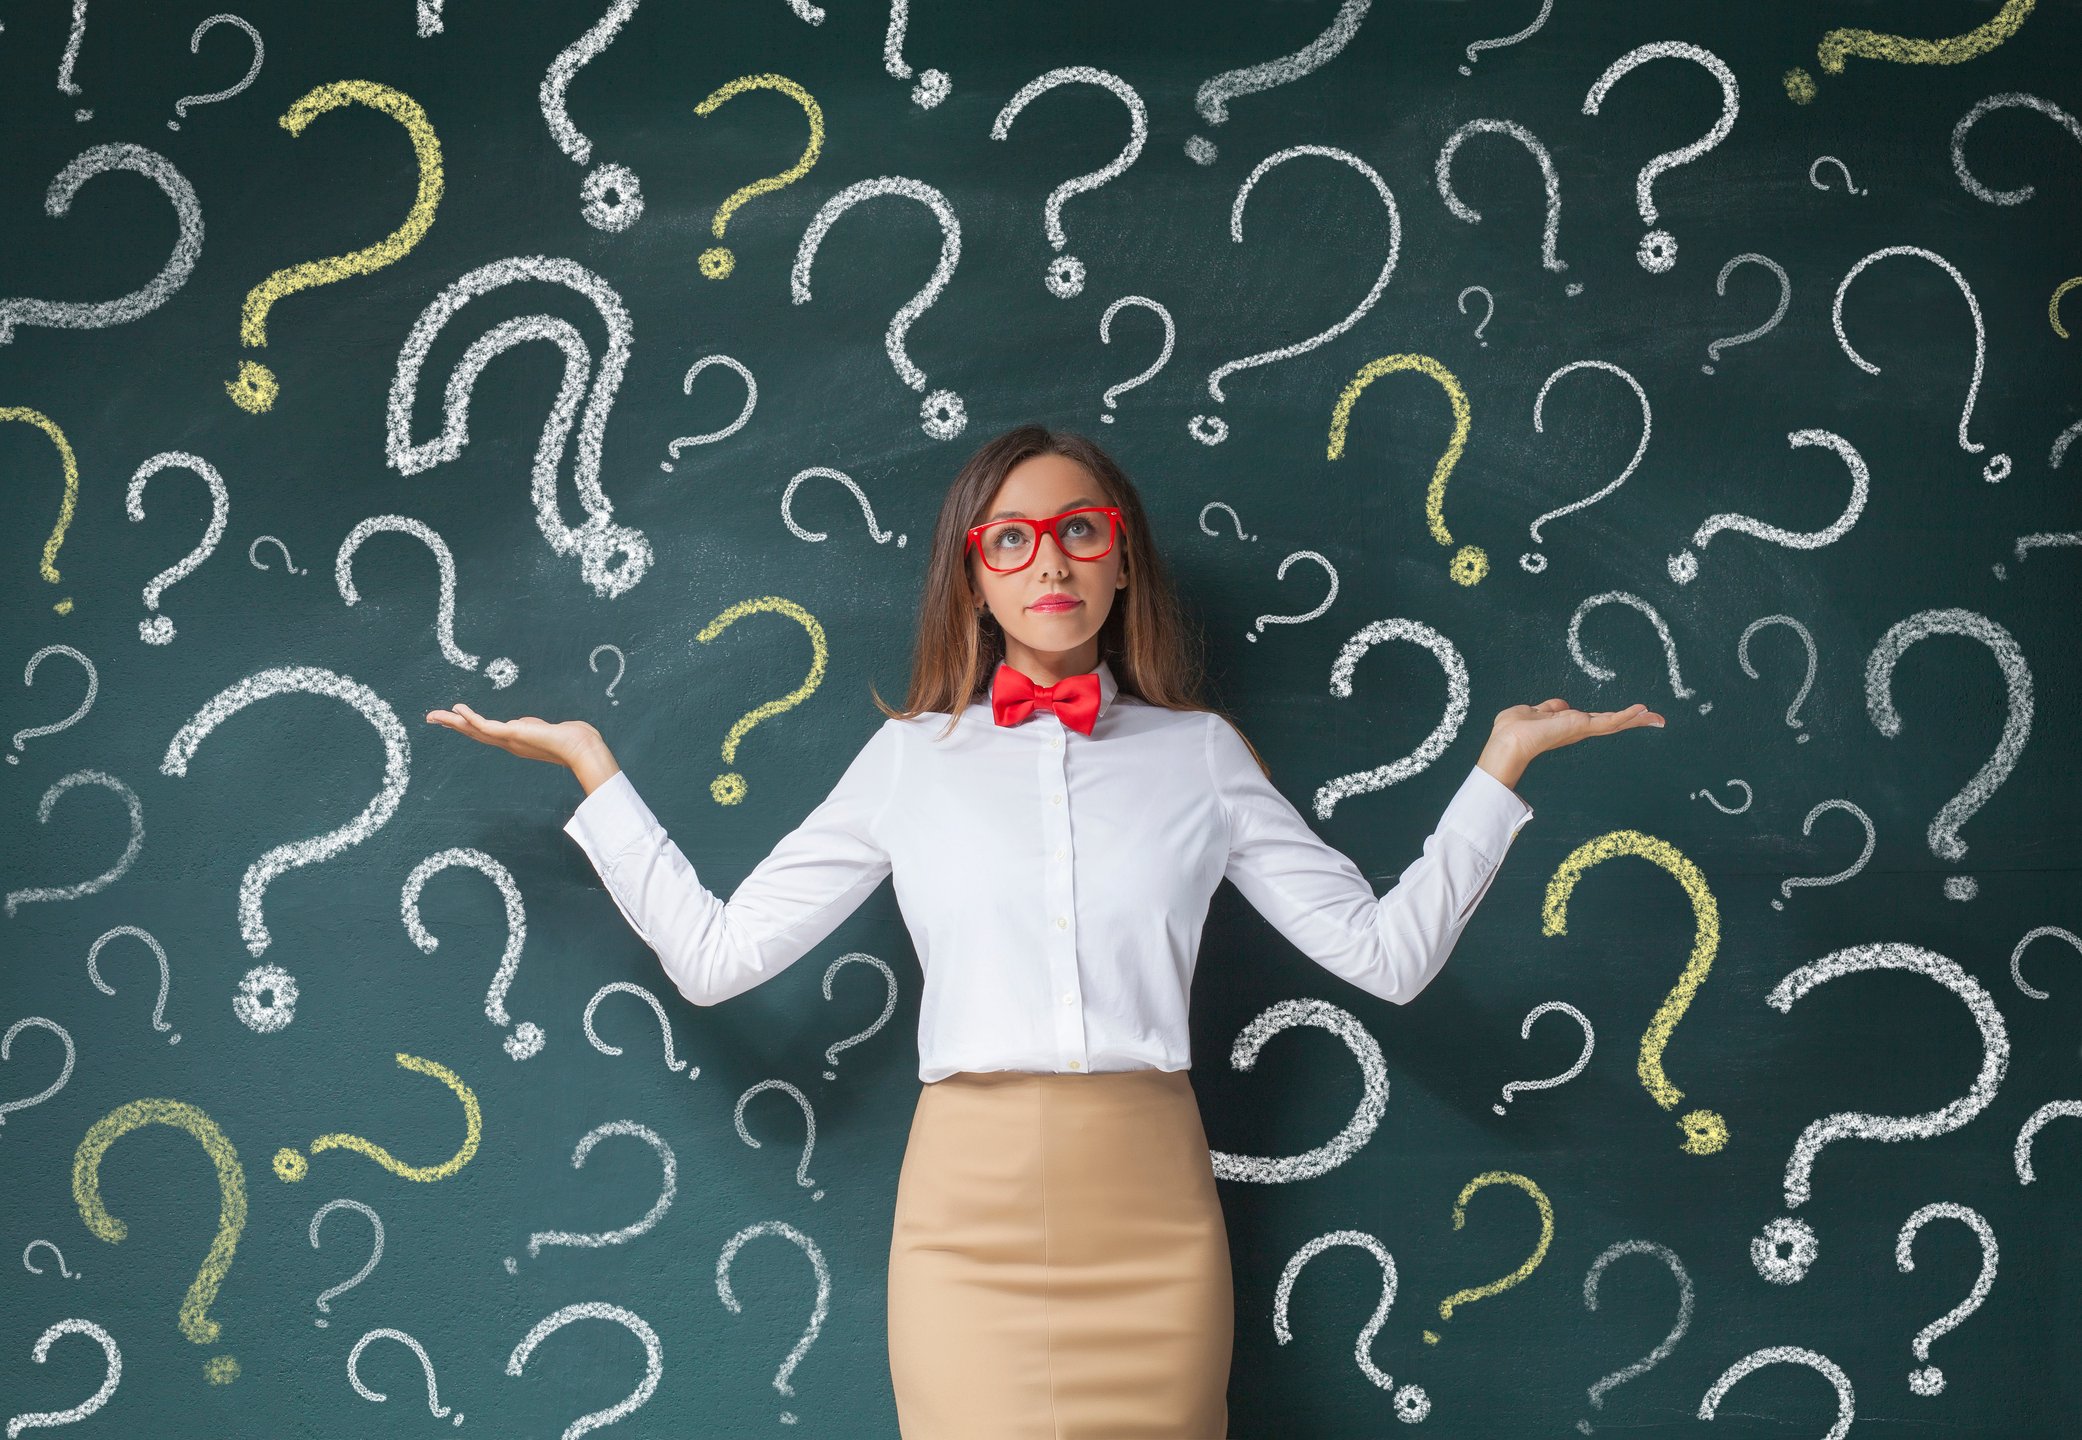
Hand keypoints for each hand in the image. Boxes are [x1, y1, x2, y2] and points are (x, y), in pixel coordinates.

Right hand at [424, 703, 618, 792]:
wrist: (581, 748)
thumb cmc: (570, 739)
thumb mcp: (542, 729)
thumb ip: (529, 726)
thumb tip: (523, 723)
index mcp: (513, 741)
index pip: (484, 733)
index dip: (466, 726)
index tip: (451, 718)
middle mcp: (507, 743)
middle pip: (473, 733)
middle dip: (451, 725)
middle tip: (430, 717)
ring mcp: (509, 739)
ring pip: (474, 730)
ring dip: (453, 722)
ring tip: (434, 715)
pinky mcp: (513, 734)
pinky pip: (486, 725)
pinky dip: (471, 717)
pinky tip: (458, 709)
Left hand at [1476, 698, 1664, 791]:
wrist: (1509, 742)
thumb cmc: (1513, 729)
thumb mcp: (1531, 712)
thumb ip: (1548, 709)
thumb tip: (1560, 706)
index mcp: (1567, 725)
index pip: (1595, 720)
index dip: (1612, 717)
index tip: (1630, 715)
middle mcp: (1578, 729)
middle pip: (1611, 723)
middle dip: (1633, 720)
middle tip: (1656, 718)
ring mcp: (1582, 729)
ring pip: (1614, 722)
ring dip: (1636, 719)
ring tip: (1657, 717)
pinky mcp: (1583, 727)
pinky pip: (1609, 721)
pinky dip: (1626, 716)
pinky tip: (1643, 711)